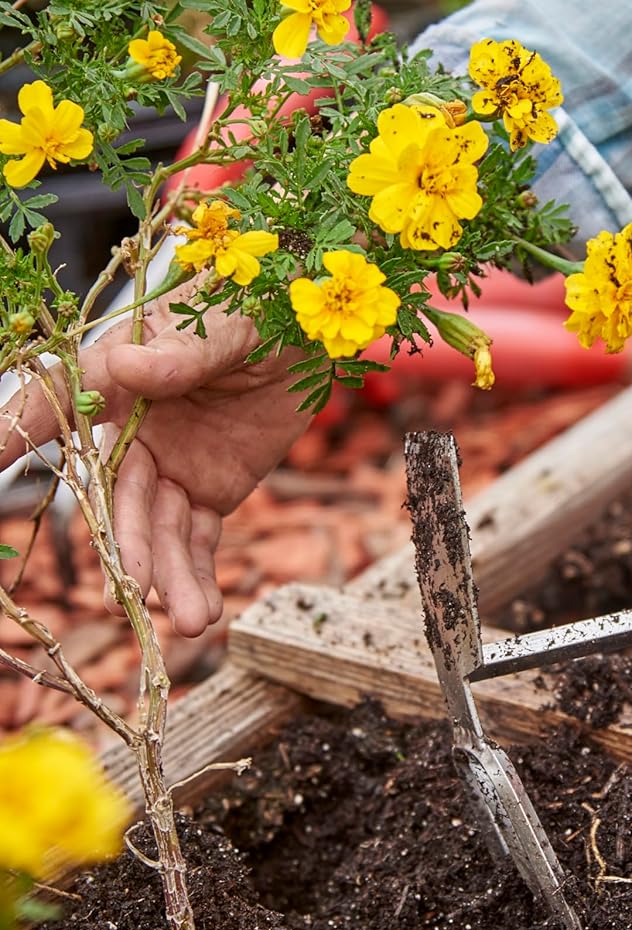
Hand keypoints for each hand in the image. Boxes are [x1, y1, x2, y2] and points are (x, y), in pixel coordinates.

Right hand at [1, 292, 310, 636]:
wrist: (305, 335)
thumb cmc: (259, 310)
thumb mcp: (229, 325)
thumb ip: (184, 352)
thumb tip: (128, 367)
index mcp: (122, 374)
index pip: (60, 403)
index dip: (20, 428)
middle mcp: (134, 427)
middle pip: (117, 493)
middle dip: (127, 541)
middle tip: (136, 584)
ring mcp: (170, 464)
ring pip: (157, 529)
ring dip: (167, 576)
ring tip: (188, 620)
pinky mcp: (209, 489)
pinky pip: (198, 540)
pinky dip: (198, 577)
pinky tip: (203, 612)